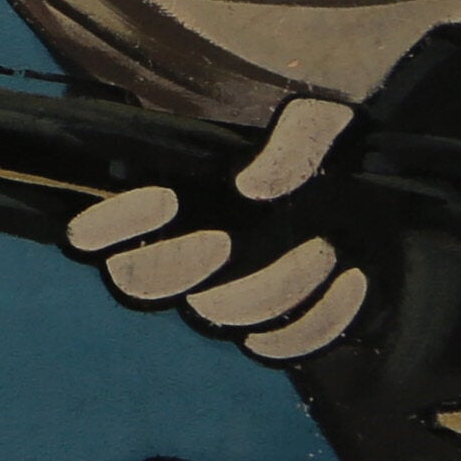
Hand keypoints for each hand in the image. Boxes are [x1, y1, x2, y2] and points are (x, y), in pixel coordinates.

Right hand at [61, 95, 368, 362]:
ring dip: (263, 292)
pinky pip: (281, 343)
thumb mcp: (315, 117)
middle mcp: (178, 253)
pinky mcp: (275, 318)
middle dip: (176, 266)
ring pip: (214, 317)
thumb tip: (251, 188)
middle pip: (138, 285)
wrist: (368, 168)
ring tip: (321, 249)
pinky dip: (317, 321)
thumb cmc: (320, 136)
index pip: (92, 231)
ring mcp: (223, 289)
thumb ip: (289, 141)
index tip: (164, 196)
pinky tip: (354, 279)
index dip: (112, 225)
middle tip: (222, 241)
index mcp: (155, 201)